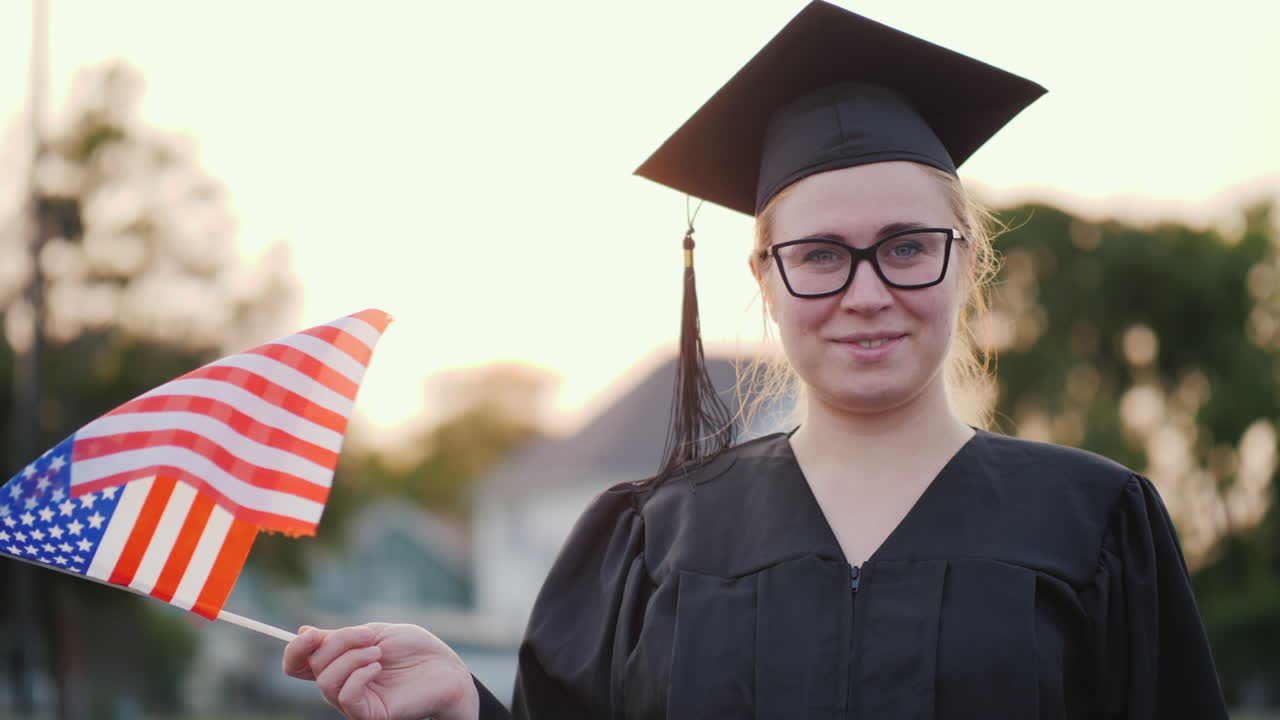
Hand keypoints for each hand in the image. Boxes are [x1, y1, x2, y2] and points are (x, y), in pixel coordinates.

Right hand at [282, 622, 478, 719]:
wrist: (445, 666)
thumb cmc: (414, 648)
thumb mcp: (373, 633)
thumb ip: (339, 637)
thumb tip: (301, 632)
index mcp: (339, 664)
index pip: (299, 665)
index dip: (295, 650)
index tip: (311, 634)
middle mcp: (341, 686)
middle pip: (314, 667)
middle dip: (340, 643)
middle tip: (371, 637)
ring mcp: (354, 703)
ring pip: (326, 683)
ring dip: (351, 659)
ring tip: (377, 653)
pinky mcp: (369, 715)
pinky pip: (346, 698)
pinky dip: (359, 676)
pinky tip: (378, 667)